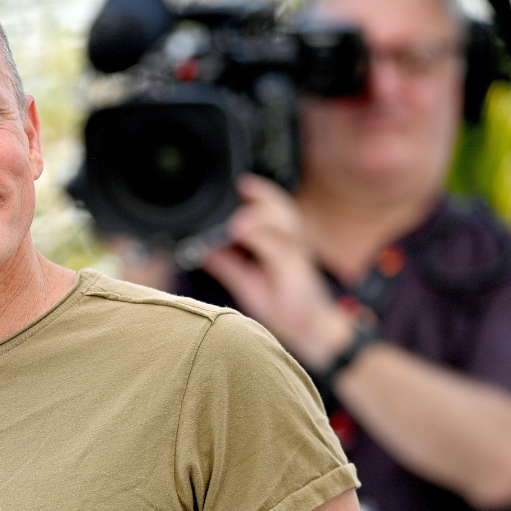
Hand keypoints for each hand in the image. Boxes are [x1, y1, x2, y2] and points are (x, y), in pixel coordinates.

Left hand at [201, 175, 351, 369]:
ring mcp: (296, 253)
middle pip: (279, 206)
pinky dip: (261, 237)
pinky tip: (242, 230)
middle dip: (260, 193)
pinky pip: (280, 248)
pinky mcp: (297, 270)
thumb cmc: (282, 300)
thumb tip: (199, 247)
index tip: (236, 181)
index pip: (269, 206)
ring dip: (259, 215)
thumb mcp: (246, 279)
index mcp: (280, 239)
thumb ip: (225, 261)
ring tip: (236, 215)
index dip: (255, 191)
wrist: (310, 329)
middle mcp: (291, 240)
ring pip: (282, 222)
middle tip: (241, 185)